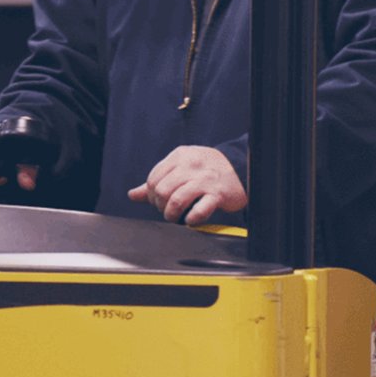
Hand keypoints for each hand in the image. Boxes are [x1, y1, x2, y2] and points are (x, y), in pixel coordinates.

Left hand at [131, 145, 246, 224]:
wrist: (242, 168)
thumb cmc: (208, 170)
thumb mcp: (182, 167)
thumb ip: (158, 180)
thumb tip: (133, 195)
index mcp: (179, 156)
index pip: (153, 179)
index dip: (152, 196)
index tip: (159, 202)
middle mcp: (191, 165)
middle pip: (161, 191)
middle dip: (160, 206)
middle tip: (168, 211)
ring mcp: (205, 179)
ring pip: (176, 200)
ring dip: (172, 215)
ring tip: (177, 217)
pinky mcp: (218, 194)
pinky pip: (199, 210)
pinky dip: (191, 219)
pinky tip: (191, 219)